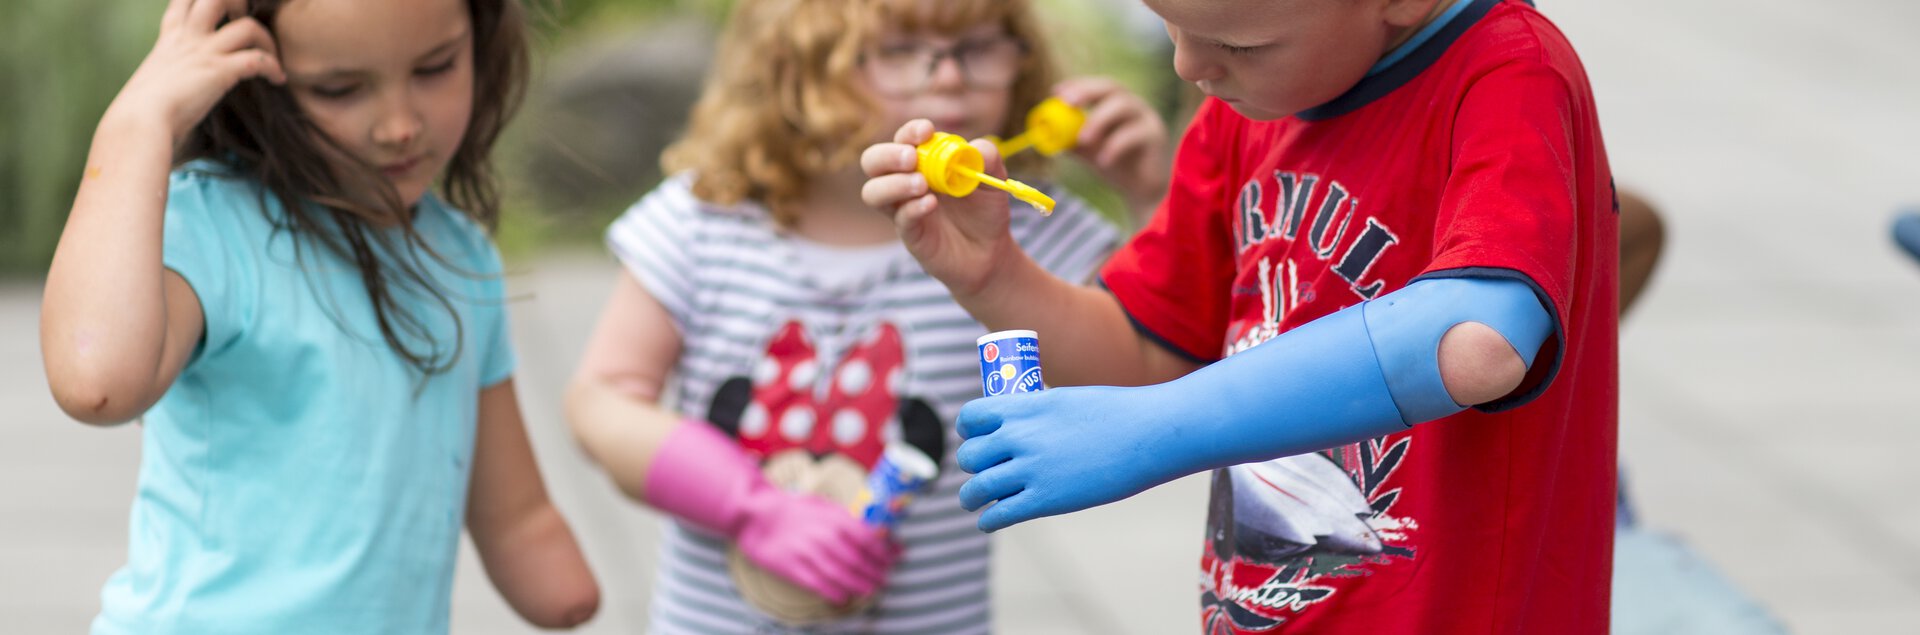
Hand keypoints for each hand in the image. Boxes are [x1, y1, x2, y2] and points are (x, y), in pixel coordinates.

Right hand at [111, 0, 285, 145]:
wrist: (138, 123)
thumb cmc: (142, 112)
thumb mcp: (156, 82)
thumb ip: (172, 75)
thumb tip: (177, 89)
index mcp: (170, 40)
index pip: (184, 2)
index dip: (204, 0)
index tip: (225, 12)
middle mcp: (188, 39)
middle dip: (238, 3)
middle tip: (248, 25)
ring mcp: (204, 53)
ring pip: (247, 25)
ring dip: (267, 39)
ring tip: (271, 56)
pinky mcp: (219, 71)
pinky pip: (257, 59)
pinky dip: (273, 67)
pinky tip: (276, 79)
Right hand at [733, 484, 897, 603]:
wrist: (758, 516)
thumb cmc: (796, 511)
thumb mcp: (825, 507)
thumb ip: (850, 521)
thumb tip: (881, 534)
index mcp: (834, 519)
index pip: (867, 539)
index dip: (883, 553)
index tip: (892, 561)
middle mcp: (823, 536)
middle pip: (857, 560)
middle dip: (874, 572)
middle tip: (883, 579)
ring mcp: (807, 553)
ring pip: (840, 574)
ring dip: (859, 585)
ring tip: (869, 590)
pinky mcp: (792, 568)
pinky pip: (818, 584)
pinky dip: (834, 593)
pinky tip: (843, 598)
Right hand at [860, 119, 1021, 298]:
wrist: (991, 251)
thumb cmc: (985, 210)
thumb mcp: (993, 179)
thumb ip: (988, 158)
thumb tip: (974, 147)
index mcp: (922, 161)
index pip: (902, 139)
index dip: (910, 132)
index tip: (926, 131)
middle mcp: (905, 182)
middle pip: (873, 161)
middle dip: (887, 155)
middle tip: (911, 159)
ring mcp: (903, 209)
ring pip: (872, 192)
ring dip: (893, 184)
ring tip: (922, 185)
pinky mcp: (911, 235)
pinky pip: (900, 219)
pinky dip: (913, 208)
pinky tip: (931, 205)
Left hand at [953, 385, 1192, 532]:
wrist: (1147, 434)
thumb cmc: (1116, 414)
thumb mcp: (1066, 401)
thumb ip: (1038, 415)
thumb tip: (1025, 428)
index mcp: (1024, 406)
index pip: (971, 416)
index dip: (968, 429)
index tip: (974, 437)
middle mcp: (1020, 436)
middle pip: (969, 455)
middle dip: (971, 465)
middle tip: (980, 472)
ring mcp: (1031, 469)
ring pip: (977, 488)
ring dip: (970, 497)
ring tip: (972, 501)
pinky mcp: (1045, 499)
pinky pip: (999, 514)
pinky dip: (988, 520)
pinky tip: (989, 522)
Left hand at [1055, 77, 1169, 212]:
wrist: (1143, 192)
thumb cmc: (1116, 166)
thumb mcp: (1089, 152)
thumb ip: (1071, 141)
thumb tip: (1044, 135)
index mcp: (1119, 104)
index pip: (1098, 86)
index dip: (1078, 85)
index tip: (1057, 92)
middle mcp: (1135, 106)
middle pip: (1112, 88)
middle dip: (1087, 92)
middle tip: (1067, 104)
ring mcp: (1148, 118)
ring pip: (1124, 106)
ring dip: (1099, 119)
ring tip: (1083, 139)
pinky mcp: (1155, 136)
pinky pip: (1133, 135)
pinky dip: (1114, 146)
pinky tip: (1103, 162)